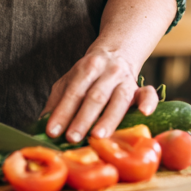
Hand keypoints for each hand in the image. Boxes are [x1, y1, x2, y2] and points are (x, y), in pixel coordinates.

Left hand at [42, 47, 159, 143]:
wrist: (117, 53)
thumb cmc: (88, 74)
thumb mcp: (69, 80)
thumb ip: (57, 100)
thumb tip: (41, 123)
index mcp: (87, 68)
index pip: (73, 91)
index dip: (62, 111)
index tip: (52, 131)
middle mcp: (107, 72)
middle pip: (95, 96)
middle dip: (82, 118)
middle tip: (72, 138)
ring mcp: (126, 80)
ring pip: (119, 98)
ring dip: (109, 118)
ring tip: (98, 136)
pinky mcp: (140, 88)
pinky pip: (148, 93)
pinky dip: (148, 102)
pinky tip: (144, 113)